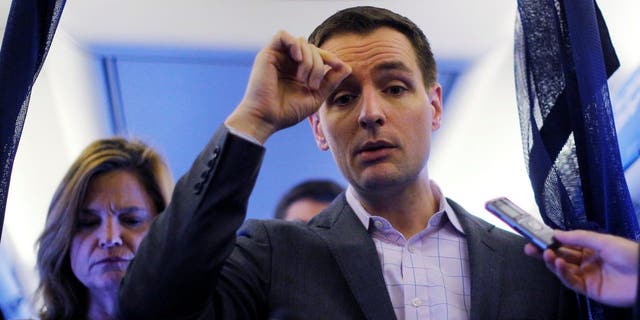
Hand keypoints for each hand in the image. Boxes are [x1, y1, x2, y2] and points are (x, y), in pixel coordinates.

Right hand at [225, 30, 350, 143]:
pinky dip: (294, 44)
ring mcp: (277, 56)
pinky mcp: (266, 54)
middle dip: (318, 64)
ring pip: (301, 41)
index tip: (339, 67)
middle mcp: (287, 61)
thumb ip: (330, 82)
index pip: (318, 54)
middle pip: (311, 47)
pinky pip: (282, 35)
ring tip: (303, 79)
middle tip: (312, 85)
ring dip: (308, 59)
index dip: (331, 57)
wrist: (266, 119)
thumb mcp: (316, 97)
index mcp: (298, 70)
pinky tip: (297, 60)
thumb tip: (348, 67)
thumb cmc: (287, 112)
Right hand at [525, 229, 638, 306]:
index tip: (537, 236)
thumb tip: (556, 233)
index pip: (566, 244)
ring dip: (552, 262)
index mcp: (590, 248)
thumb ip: (579, 237)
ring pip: (563, 270)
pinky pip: (571, 282)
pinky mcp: (588, 289)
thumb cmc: (630, 255)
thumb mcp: (603, 240)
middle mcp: (586, 262)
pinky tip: (559, 264)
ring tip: (546, 254)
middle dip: (545, 252)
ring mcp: (586, 276)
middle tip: (530, 247)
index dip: (552, 240)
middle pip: (561, 257)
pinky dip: (562, 273)